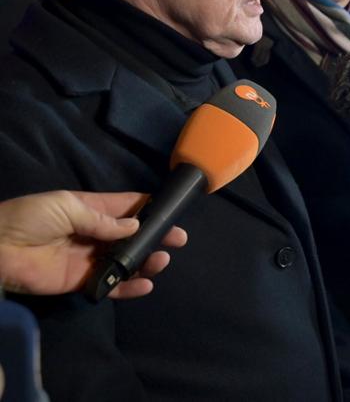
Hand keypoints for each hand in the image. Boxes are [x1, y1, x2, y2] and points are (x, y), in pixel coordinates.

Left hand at [0, 190, 187, 297]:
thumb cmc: (28, 218)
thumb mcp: (66, 205)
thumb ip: (101, 219)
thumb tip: (134, 226)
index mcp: (89, 209)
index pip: (126, 207)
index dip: (149, 208)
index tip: (172, 211)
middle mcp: (93, 234)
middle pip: (132, 236)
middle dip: (156, 236)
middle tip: (178, 239)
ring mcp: (88, 259)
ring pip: (125, 261)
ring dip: (146, 261)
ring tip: (161, 261)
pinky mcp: (80, 282)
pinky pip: (109, 285)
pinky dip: (128, 287)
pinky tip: (145, 284)